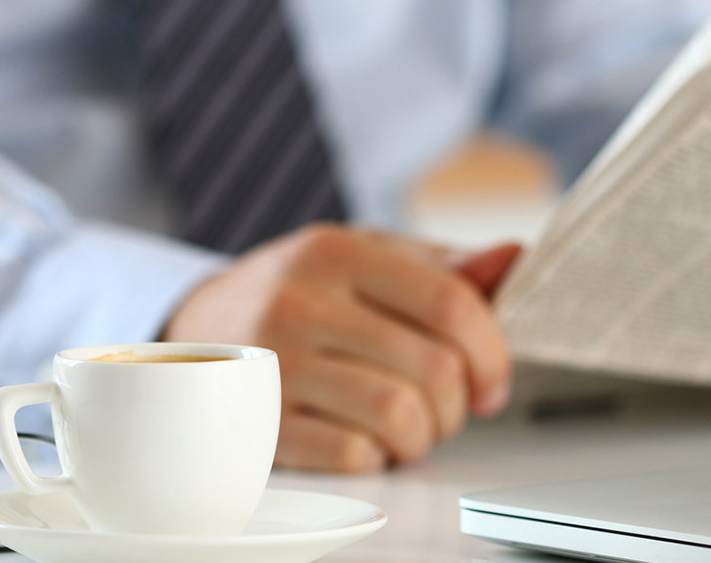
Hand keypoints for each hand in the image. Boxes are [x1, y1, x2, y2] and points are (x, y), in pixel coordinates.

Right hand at [162, 224, 519, 471]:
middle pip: (433, 368)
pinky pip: (351, 456)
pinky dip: (374, 457)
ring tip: (406, 427)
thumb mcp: (359, 257)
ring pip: (398, 415)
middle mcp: (300, 302)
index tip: (492, 382)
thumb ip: (438, 265)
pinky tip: (360, 439)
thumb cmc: (294, 292)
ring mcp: (274, 364)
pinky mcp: (257, 421)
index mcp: (336, 252)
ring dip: (421, 437)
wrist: (196, 328)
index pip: (449, 302)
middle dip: (458, 404)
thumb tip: (513, 258)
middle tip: (443, 408)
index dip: (492, 351)